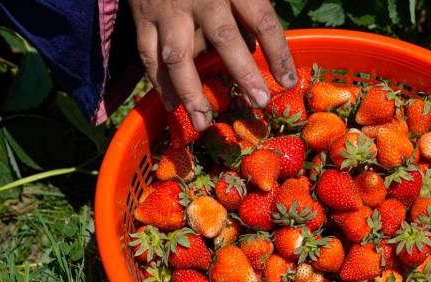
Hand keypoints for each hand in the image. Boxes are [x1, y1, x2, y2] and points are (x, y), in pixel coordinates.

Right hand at [128, 0, 296, 130]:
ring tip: (203, 122)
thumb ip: (246, 11)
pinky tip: (172, 106)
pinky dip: (160, 83)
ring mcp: (168, 9)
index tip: (287, 81)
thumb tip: (257, 52)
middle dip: (243, 73)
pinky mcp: (143, 19)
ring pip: (178, 55)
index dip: (278, 52)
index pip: (262, 19)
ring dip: (191, 92)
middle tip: (258, 102)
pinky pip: (149, 56)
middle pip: (225, 37)